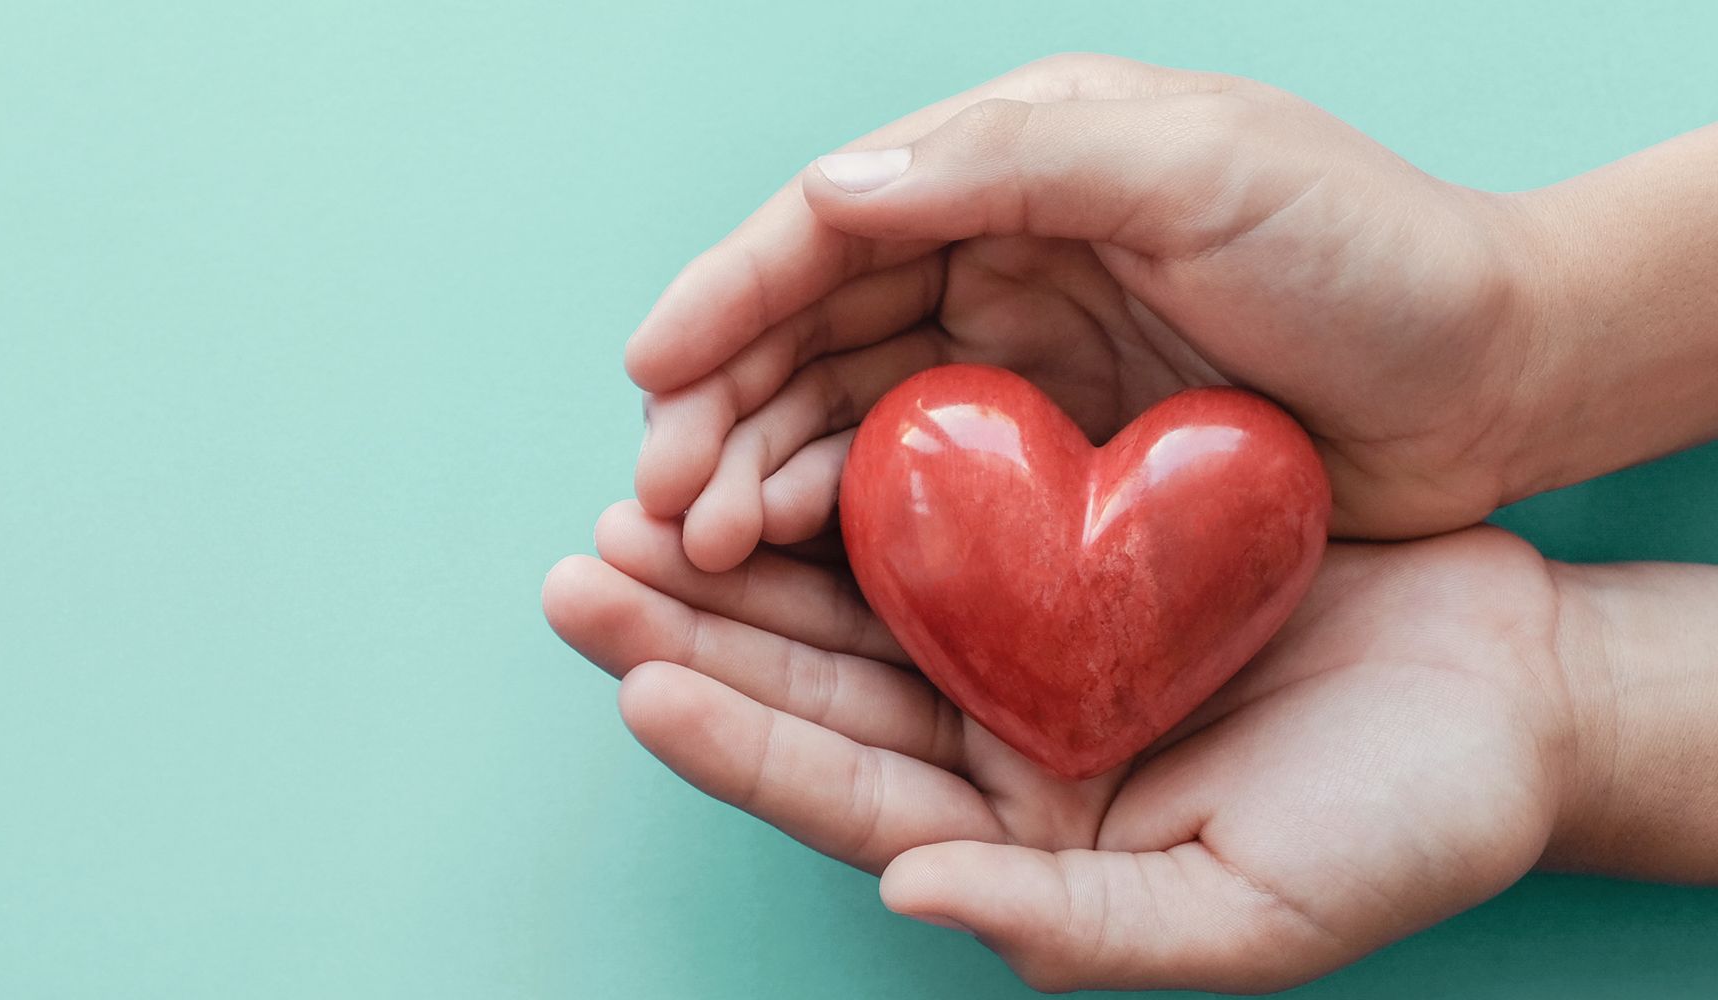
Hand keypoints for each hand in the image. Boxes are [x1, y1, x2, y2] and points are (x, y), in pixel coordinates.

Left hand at [543, 506, 1580, 992]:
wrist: (1511, 692)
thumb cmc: (1403, 824)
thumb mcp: (1244, 912)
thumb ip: (1076, 925)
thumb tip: (909, 891)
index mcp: (1018, 841)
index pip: (845, 795)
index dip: (737, 742)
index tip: (637, 678)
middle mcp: (997, 746)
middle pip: (814, 688)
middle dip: (691, 632)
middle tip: (582, 570)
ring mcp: (1027, 645)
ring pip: (851, 598)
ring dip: (742, 554)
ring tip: (633, 505)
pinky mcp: (1069, 554)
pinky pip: (941, 516)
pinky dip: (855, 483)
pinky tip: (778, 443)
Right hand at [627, 53, 1545, 571]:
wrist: (1499, 378)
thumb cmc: (1370, 252)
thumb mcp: (1201, 169)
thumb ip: (1016, 162)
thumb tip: (828, 191)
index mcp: (1018, 161)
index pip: (834, 222)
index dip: (730, 291)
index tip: (650, 368)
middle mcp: (997, 253)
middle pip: (813, 328)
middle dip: (721, 408)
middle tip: (659, 502)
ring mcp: (1018, 362)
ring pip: (845, 414)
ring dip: (759, 473)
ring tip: (702, 547)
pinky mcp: (1048, 461)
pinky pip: (914, 488)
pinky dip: (842, 522)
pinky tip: (790, 562)